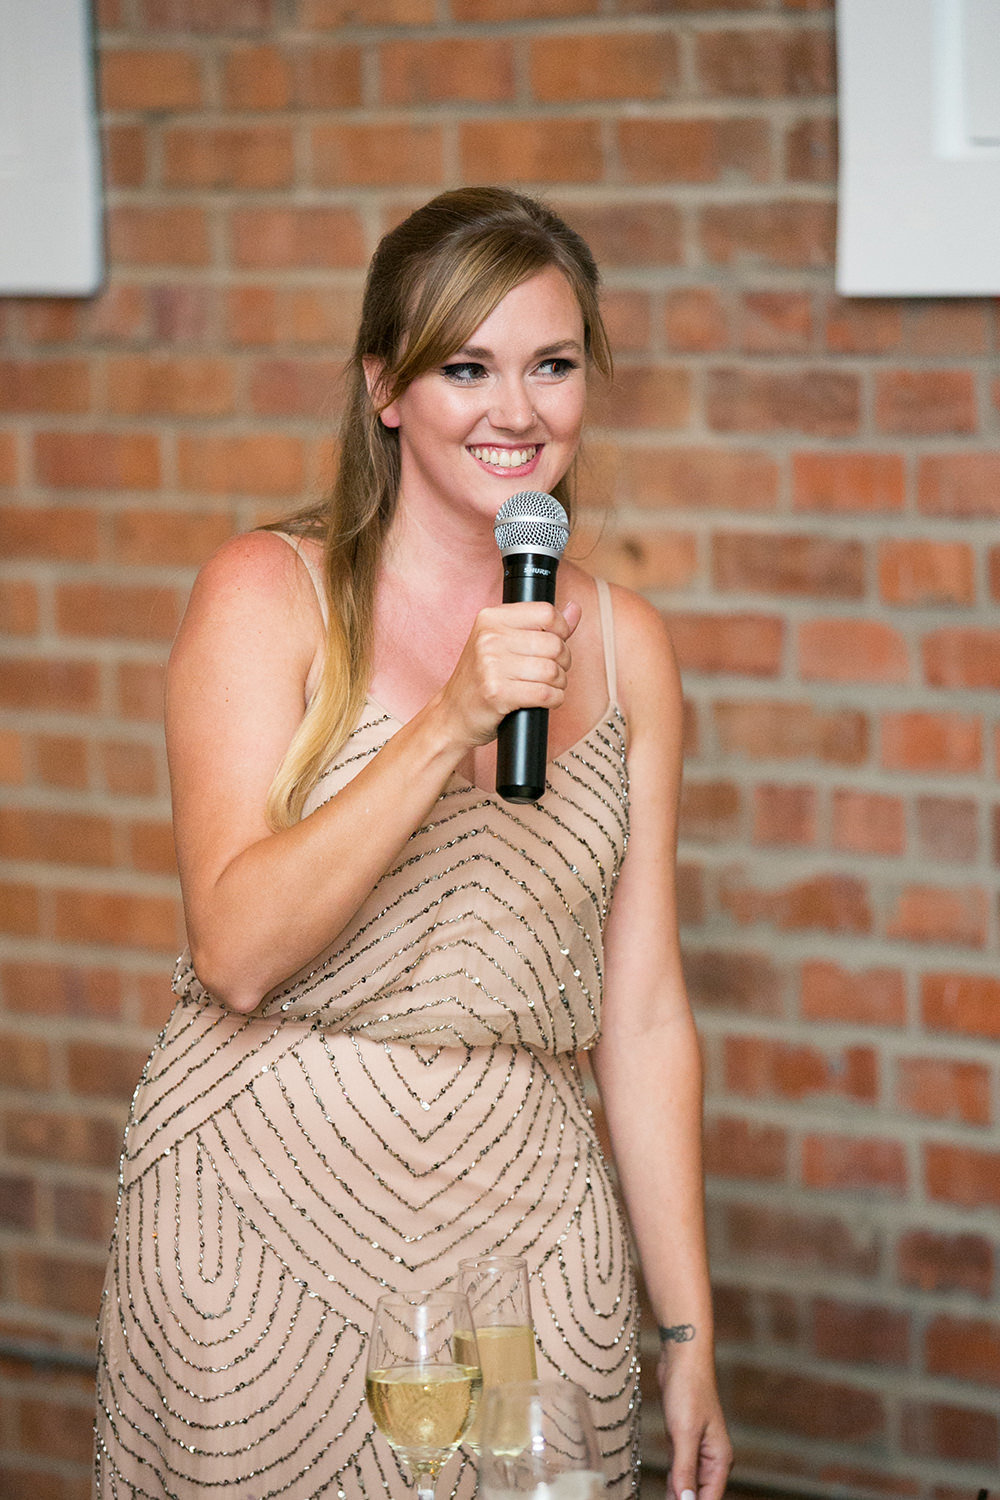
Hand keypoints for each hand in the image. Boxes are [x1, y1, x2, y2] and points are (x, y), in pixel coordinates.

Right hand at [435, 598, 581, 751]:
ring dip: (559, 684)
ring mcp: (491, 665)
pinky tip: (546, 700)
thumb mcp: (504, 643)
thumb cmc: (481, 679)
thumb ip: (541, 626)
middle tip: (554, 672)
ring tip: (548, 687)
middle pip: (554, 644)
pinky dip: (554, 700)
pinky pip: (545, 694)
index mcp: (491, 618)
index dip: (562, 630)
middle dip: (563, 663)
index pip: (546, 612)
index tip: (558, 643)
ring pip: (552, 671)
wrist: (453, 714)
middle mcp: (489, 638)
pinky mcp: (497, 693)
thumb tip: (574, 609)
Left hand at [657, 1350, 732, 1499]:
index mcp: (719, 1460)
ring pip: (687, 1484)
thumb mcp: (684, 1433)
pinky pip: (678, 1469)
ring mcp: (697, 1450)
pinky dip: (671, 1481)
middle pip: (698, 1495)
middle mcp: (711, 1459)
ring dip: (675, 1495)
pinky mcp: (683, 1440)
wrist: (682, 1357)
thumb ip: (685, 1471)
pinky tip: (661, 1490)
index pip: (709, 1499)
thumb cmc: (689, 1389)